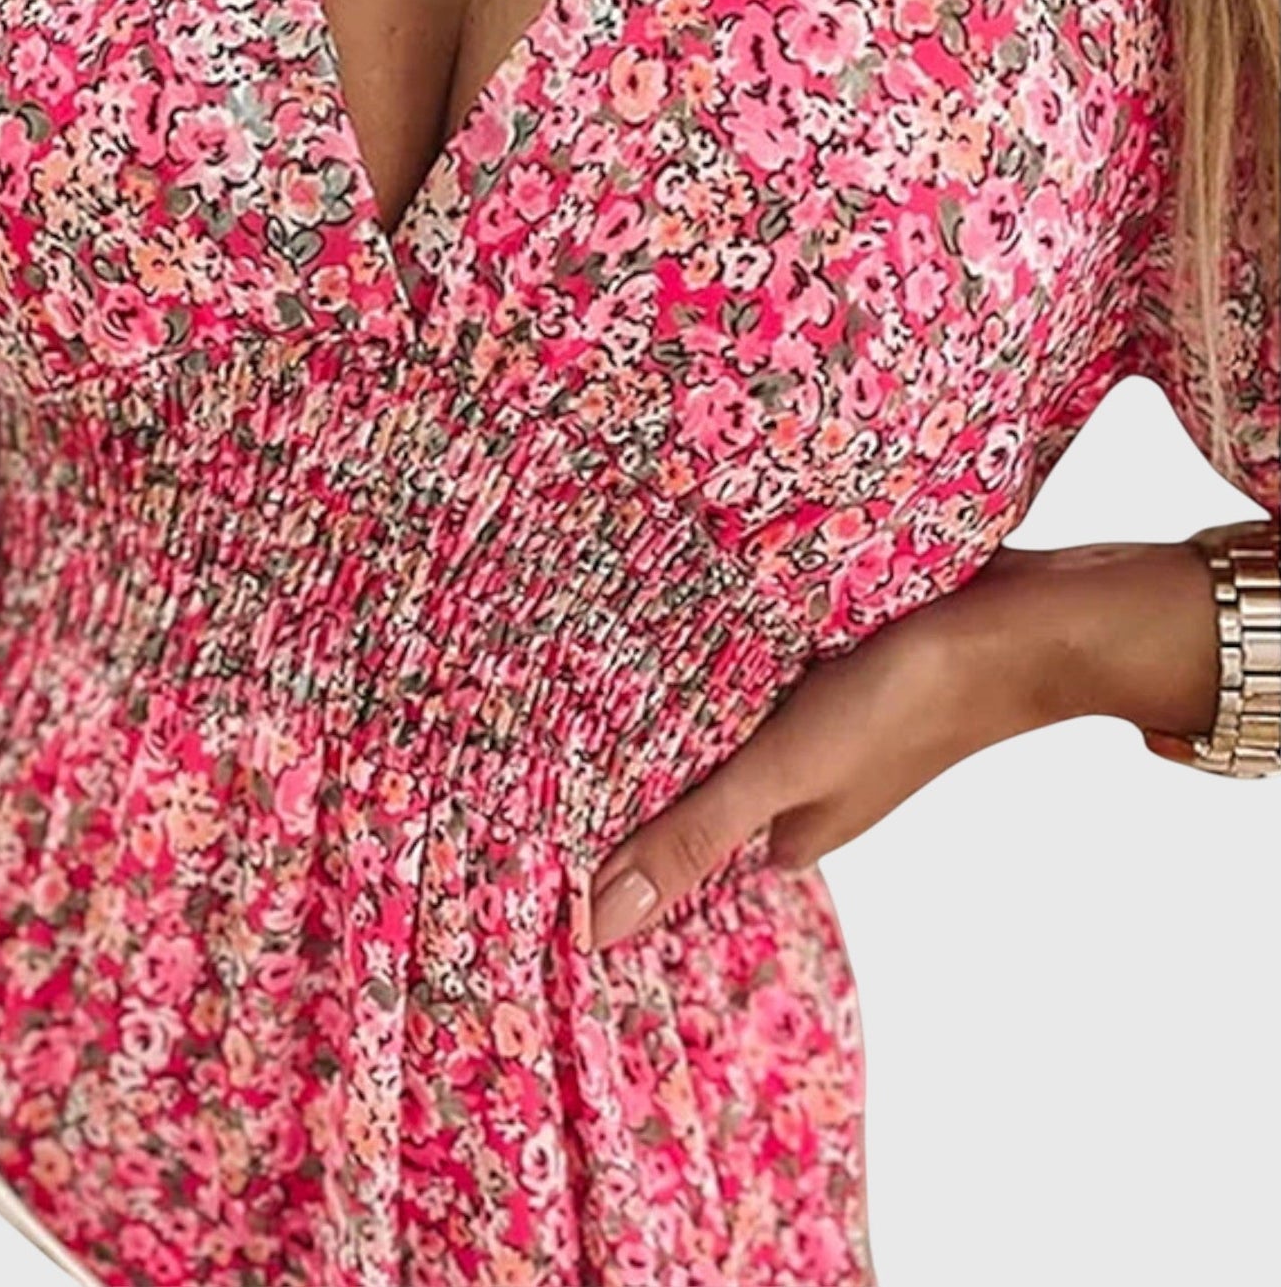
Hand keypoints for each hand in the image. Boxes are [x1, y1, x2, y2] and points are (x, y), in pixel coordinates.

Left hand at [581, 538, 1223, 952]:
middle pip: (692, 774)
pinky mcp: (828, 662)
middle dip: (629, 748)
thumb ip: (692, 838)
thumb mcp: (783, 774)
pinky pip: (747, 664)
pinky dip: (709, 649)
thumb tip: (597, 927)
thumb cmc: (906, 705)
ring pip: (717, 717)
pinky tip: (661, 615)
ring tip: (573, 656)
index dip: (606, 821)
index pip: (673, 839)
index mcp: (787, 832)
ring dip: (667, 692)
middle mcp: (799, 784)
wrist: (1022, 618)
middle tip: (527, 710)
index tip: (520, 796)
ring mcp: (817, 723)